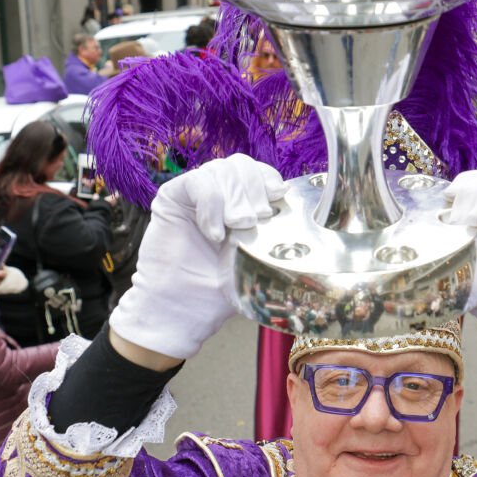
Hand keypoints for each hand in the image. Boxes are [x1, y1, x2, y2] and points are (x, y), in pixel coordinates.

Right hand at [108, 154, 286, 362]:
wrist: (181, 311)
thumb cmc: (217, 292)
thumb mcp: (256, 264)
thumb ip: (275, 241)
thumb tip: (305, 226)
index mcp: (240, 205)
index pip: (259, 173)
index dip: (270, 178)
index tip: (279, 196)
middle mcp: (217, 195)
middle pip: (241, 164)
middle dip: (254, 189)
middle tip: (256, 221)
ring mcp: (194, 195)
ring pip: (221, 169)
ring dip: (235, 197)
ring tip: (236, 228)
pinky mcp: (171, 197)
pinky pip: (197, 182)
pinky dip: (211, 204)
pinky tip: (214, 232)